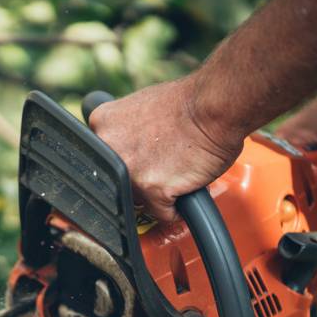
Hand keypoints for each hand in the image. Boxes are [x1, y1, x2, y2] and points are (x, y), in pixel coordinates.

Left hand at [86, 77, 245, 222]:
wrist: (214, 106)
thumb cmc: (188, 103)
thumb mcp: (140, 105)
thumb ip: (124, 128)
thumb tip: (123, 144)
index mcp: (102, 123)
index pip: (104, 159)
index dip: (126, 161)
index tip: (141, 158)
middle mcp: (109, 149)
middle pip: (117, 181)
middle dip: (138, 178)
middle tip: (162, 164)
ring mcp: (128, 173)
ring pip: (138, 200)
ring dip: (156, 194)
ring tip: (176, 172)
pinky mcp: (152, 192)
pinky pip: (162, 214)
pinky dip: (175, 208)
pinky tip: (184, 187)